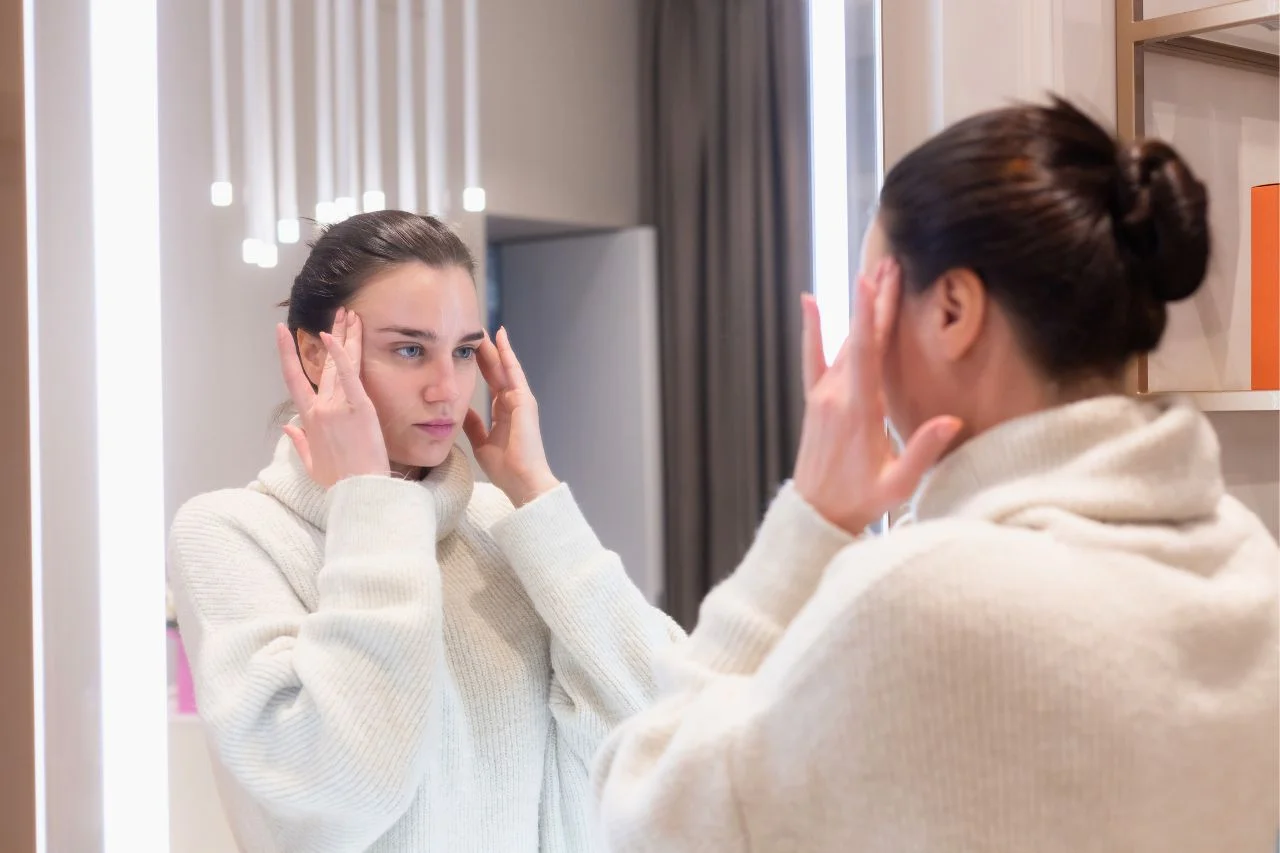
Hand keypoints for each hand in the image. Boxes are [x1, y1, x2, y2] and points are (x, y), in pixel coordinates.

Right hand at [275, 307, 390, 487]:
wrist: (358, 491)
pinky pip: (349, 374)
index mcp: (308, 420)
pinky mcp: (360, 407)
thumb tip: (288, 427)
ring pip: (339, 364)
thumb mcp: (311, 464)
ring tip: (349, 315)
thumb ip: (298, 442)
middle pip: (323, 364)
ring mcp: (338, 406)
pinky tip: (339, 335)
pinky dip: (343, 354)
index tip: (283, 333)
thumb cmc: (339, 482)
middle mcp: (320, 408)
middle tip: (337, 315)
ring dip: (344, 336)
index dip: (287, 353)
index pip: (294, 379)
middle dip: (331, 336)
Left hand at [463, 327, 559, 506]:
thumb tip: (462, 411)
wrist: (522, 481)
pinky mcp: (525, 400)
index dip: (480, 367)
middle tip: (474, 333)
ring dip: (494, 348)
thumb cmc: (506, 469)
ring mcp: (521, 400)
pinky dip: (507, 354)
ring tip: (484, 329)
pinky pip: (514, 372)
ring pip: (504, 367)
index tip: (467, 351)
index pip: (490, 384)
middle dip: (486, 353)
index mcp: (504, 414)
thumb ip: (475, 425)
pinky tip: (500, 338)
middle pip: (496, 372)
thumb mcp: (482, 443)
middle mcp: (514, 403)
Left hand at [793, 259, 962, 533]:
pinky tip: (810, 300)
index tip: (876, 283)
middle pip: (859, 339)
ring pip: (842, 344)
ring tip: (874, 275)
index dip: (872, 316)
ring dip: (859, 310)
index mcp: (858, 412)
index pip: (867, 354)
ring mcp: (822, 397)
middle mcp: (836, 397)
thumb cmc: (859, 501)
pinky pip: (811, 358)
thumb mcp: (897, 485)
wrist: (815, 514)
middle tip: (891, 264)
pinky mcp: (814, 401)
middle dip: (875, 301)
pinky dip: (813, 329)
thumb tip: (951, 421)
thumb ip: (922, 451)